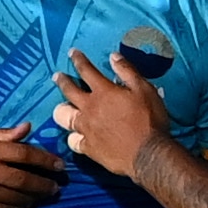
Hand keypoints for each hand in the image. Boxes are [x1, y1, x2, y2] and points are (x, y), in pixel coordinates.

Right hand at [0, 123, 62, 207]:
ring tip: (44, 196)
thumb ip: (2, 135)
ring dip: (33, 198)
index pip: (24, 154)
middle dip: (44, 184)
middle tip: (56, 186)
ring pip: (16, 198)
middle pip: (24, 179)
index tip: (60, 166)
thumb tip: (28, 128)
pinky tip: (25, 205)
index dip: (45, 160)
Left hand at [51, 48, 173, 176]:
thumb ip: (127, 72)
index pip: (86, 70)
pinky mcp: (88, 148)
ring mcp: (86, 129)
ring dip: (62, 110)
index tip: (72, 53)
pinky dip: (73, 137)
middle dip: (62, 81)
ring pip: (64, 117)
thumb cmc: (149, 120)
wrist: (148, 154)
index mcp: (103, 92)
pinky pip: (73, 141)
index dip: (78, 60)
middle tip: (57, 76)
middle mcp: (90, 109)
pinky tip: (75, 136)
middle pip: (68, 92)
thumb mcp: (144, 90)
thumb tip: (113, 56)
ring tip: (61, 108)